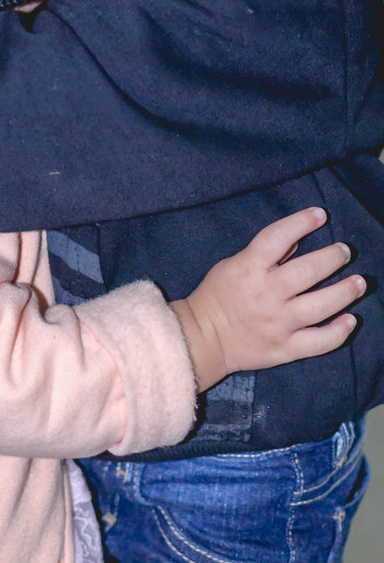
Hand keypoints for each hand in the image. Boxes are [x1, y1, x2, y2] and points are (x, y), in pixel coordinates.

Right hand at [170, 208, 364, 391]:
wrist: (202, 339)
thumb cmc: (216, 296)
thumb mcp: (233, 265)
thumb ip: (264, 254)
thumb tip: (296, 240)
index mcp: (249, 269)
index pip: (277, 238)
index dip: (301, 222)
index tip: (320, 214)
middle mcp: (266, 294)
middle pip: (307, 272)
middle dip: (333, 258)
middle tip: (345, 251)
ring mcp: (278, 323)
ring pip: (320, 306)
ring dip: (345, 292)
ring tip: (359, 282)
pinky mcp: (284, 348)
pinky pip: (318, 342)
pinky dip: (338, 332)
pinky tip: (350, 319)